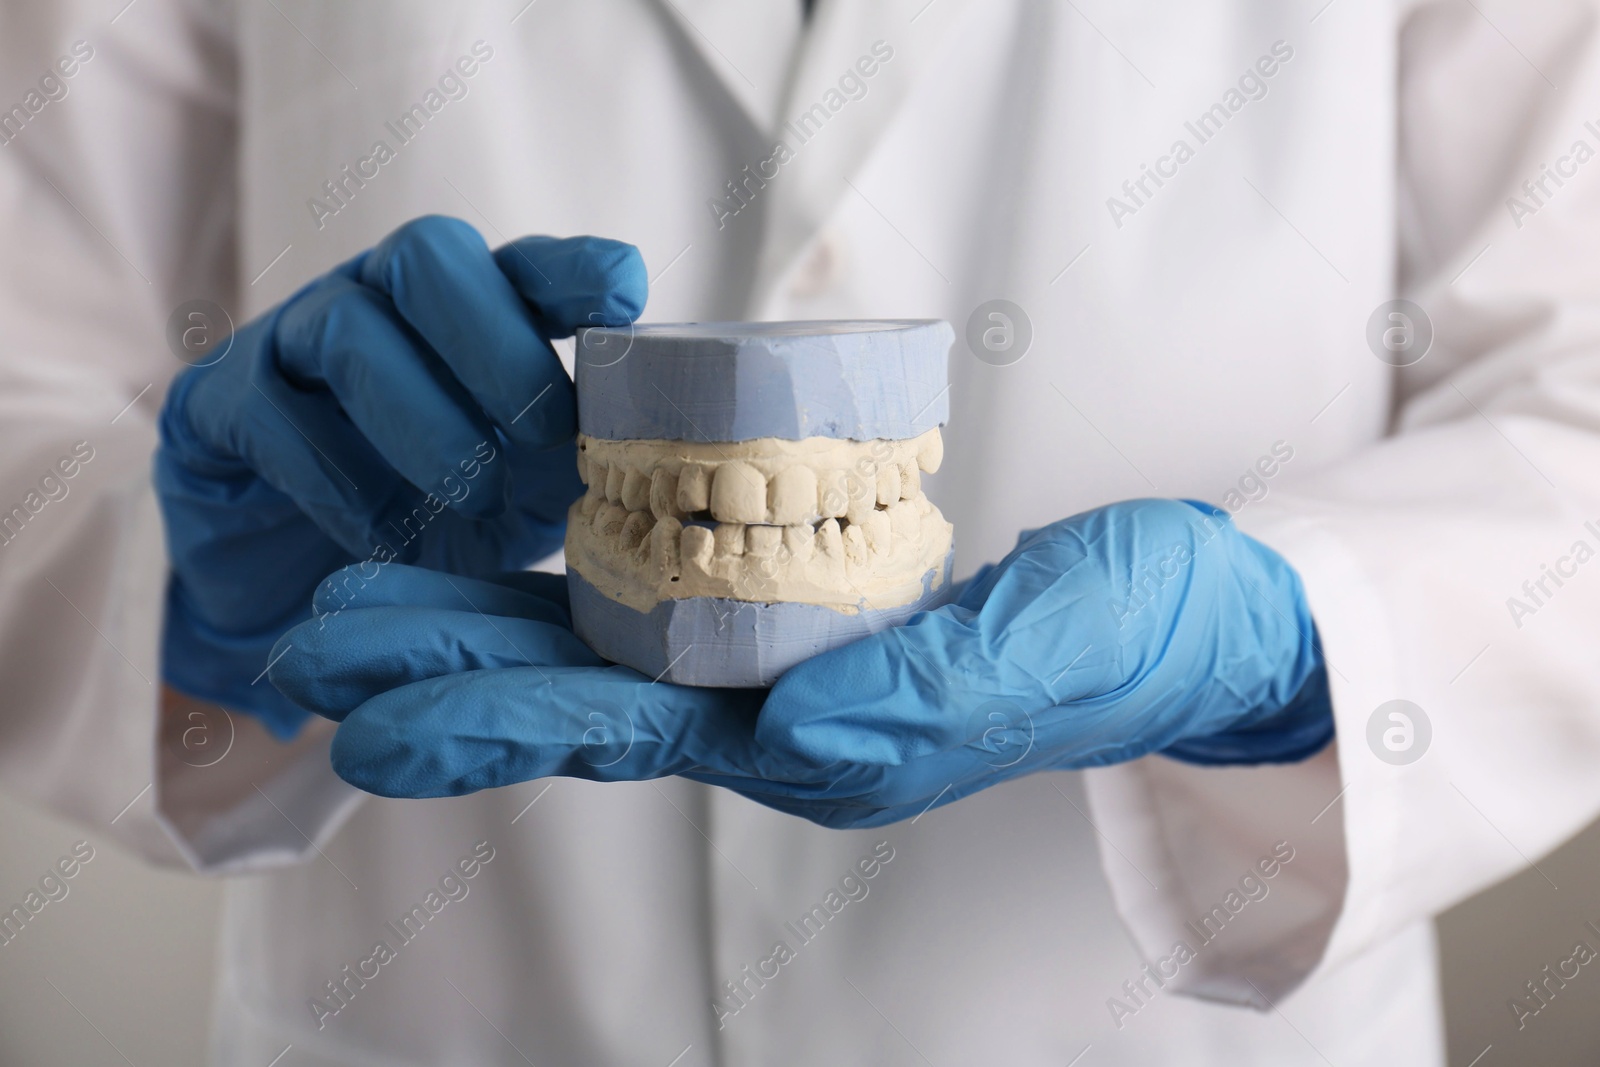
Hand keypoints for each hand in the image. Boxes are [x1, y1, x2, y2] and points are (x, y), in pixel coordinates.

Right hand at [156, 216, 644, 737]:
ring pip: (349, 328)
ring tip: (476, 499)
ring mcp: (292, 342)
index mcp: (467, 317)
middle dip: (498, 346)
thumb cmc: (428, 523)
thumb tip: (662, 475)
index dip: (575, 270)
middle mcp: (380, 303)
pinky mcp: (218, 404)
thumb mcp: (519, 496)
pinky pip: (268, 410)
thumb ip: (571, 464)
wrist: (289, 585)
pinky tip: (379, 532)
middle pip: (429, 257)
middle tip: (548, 439)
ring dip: (425, 418)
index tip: (627, 294)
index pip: (524, 267)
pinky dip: (334, 475)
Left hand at [267, 500, 1331, 826]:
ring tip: (365, 610)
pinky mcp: (805, 609)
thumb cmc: (1142, 638)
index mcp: (828, 744)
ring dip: (482, 629)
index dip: (500, 720)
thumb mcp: (1060, 652)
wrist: (1194, 620)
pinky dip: (569, 586)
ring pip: (605, 648)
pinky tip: (501, 563)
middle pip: (586, 697)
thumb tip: (800, 733)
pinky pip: (664, 595)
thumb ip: (936, 697)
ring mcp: (788, 665)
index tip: (376, 717)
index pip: (636, 733)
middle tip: (316, 652)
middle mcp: (786, 716)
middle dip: (447, 675)